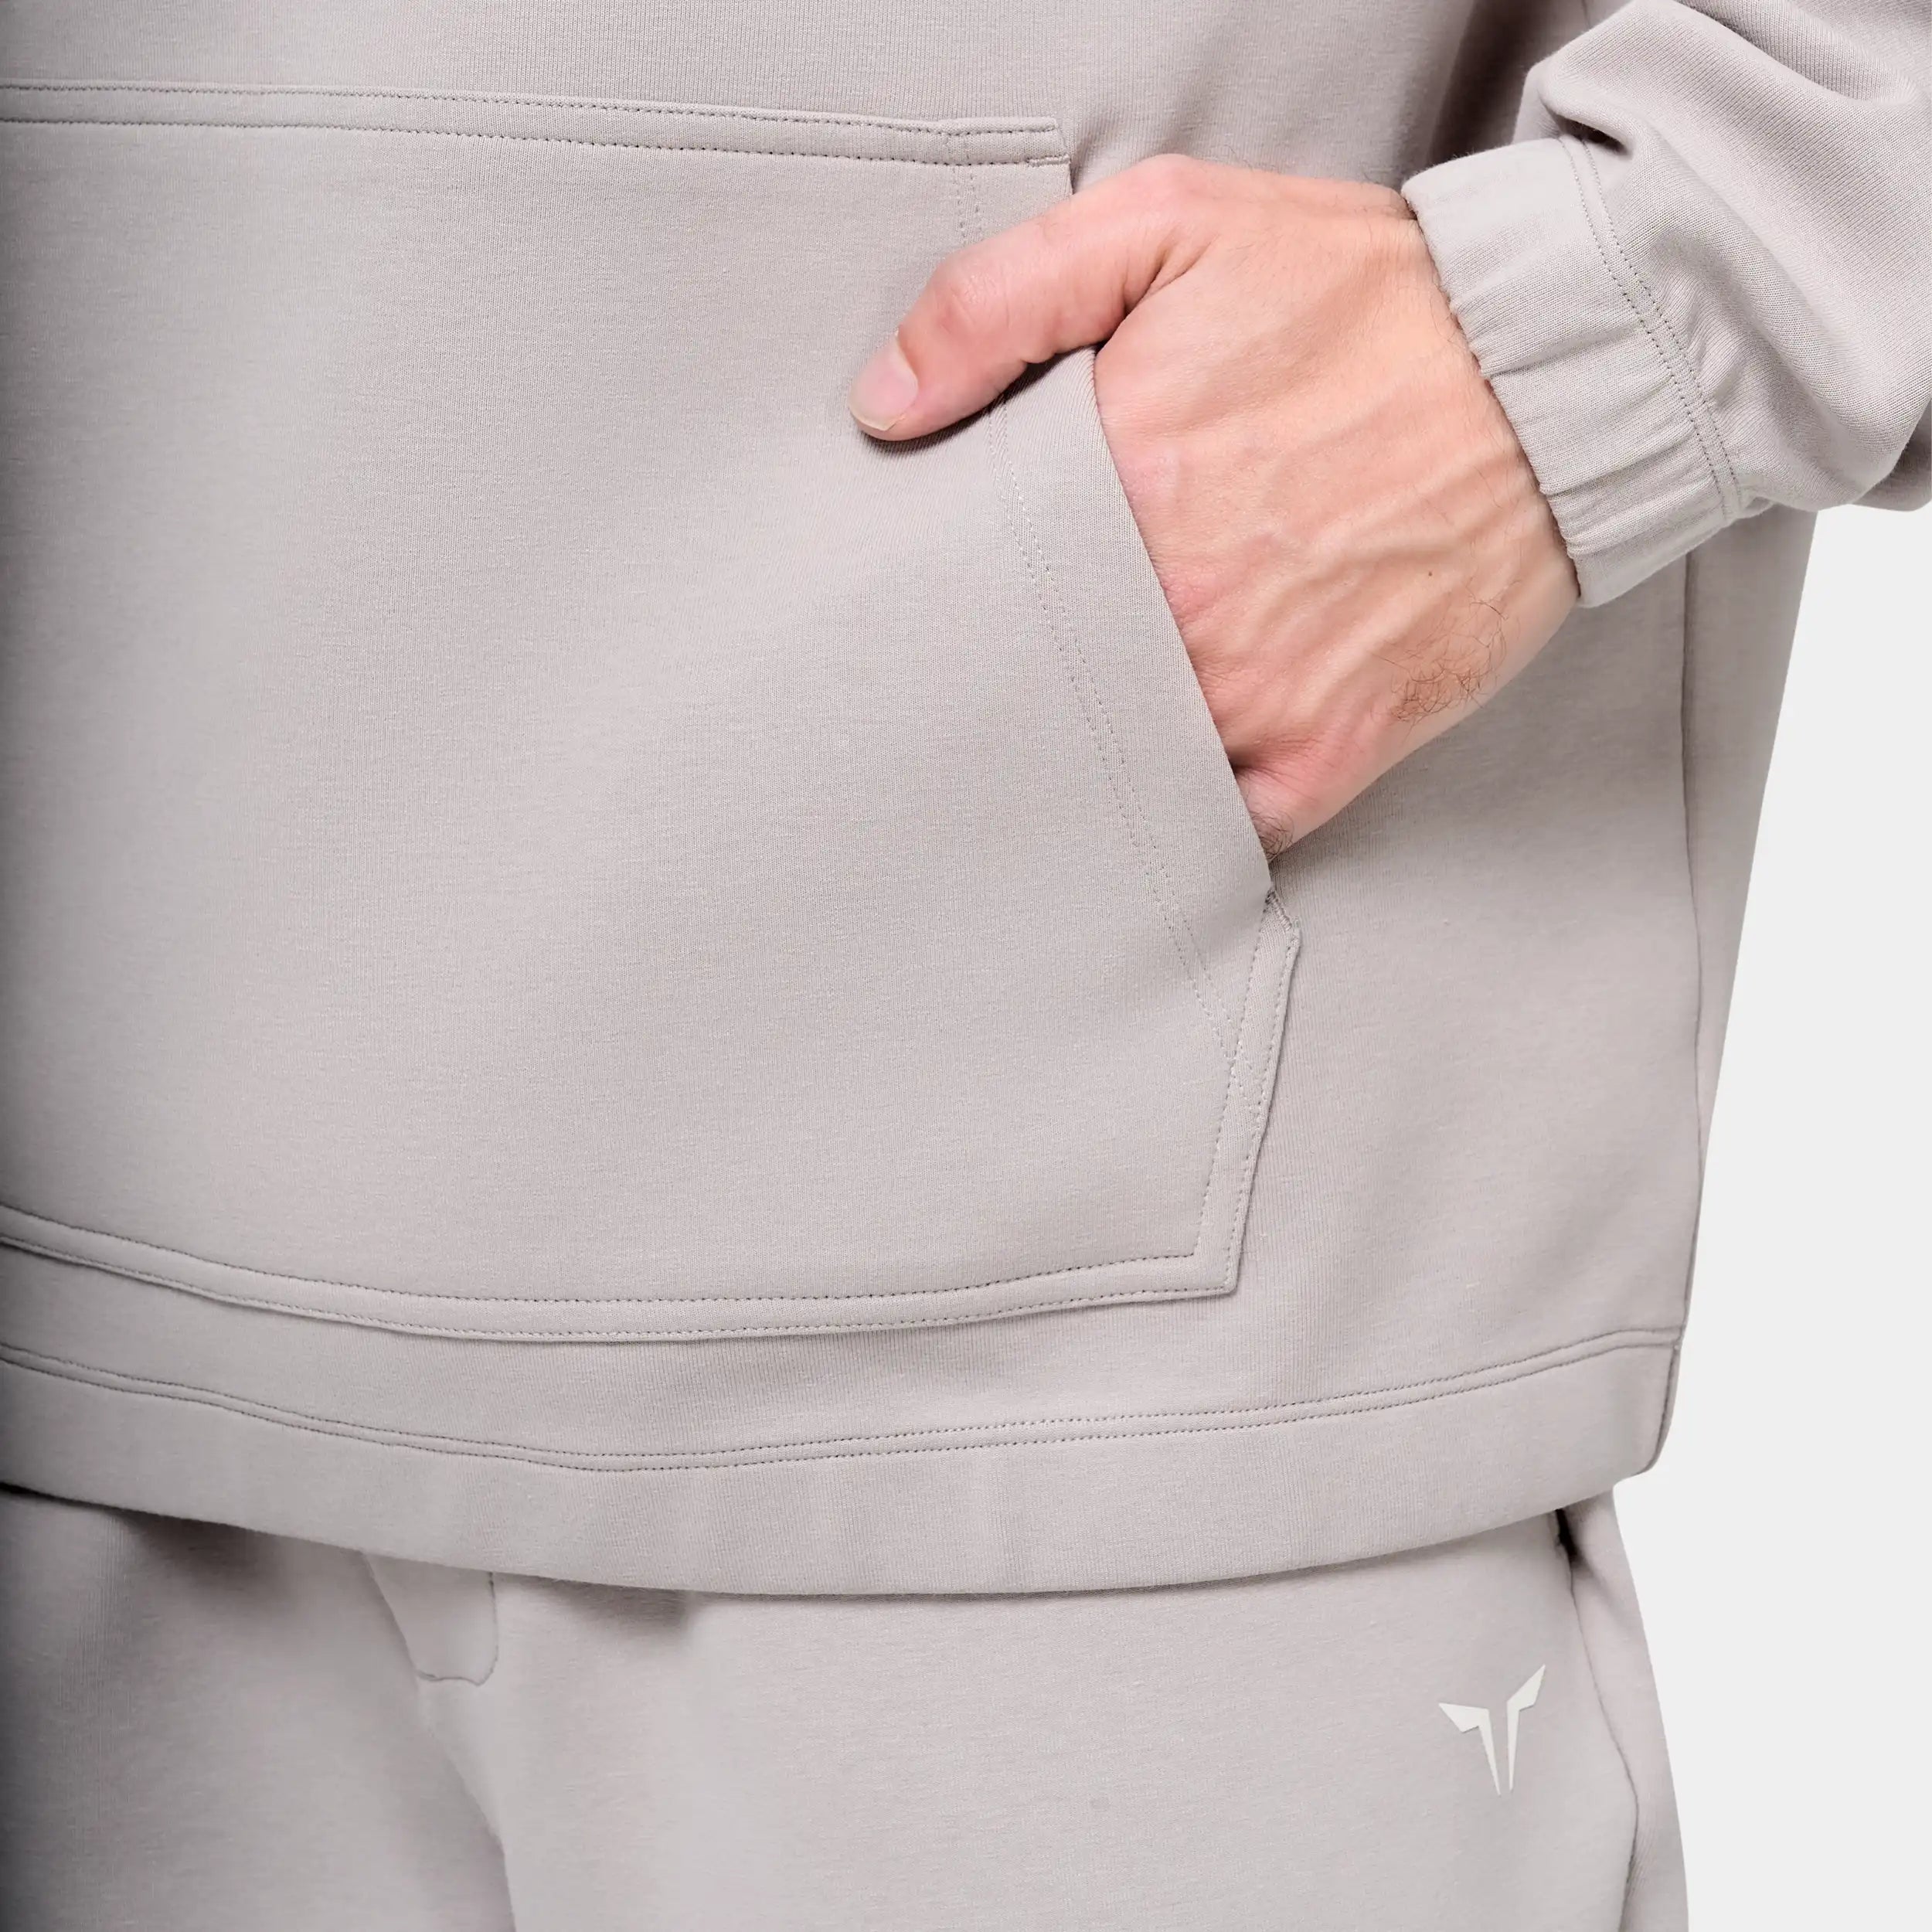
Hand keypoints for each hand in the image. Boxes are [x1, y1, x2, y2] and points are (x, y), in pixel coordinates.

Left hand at [849, 157, 1577, 853]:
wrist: (1553, 368)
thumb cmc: (1364, 296)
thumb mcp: (1170, 222)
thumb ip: (999, 299)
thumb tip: (884, 407)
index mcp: (1124, 484)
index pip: (977, 579)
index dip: (951, 588)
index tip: (944, 589)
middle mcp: (1183, 608)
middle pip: (1036, 682)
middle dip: (1006, 676)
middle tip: (1001, 659)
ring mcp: (1260, 694)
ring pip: (1118, 763)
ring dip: (1085, 752)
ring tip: (1064, 728)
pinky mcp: (1333, 749)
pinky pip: (1226, 825)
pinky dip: (1189, 816)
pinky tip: (1161, 783)